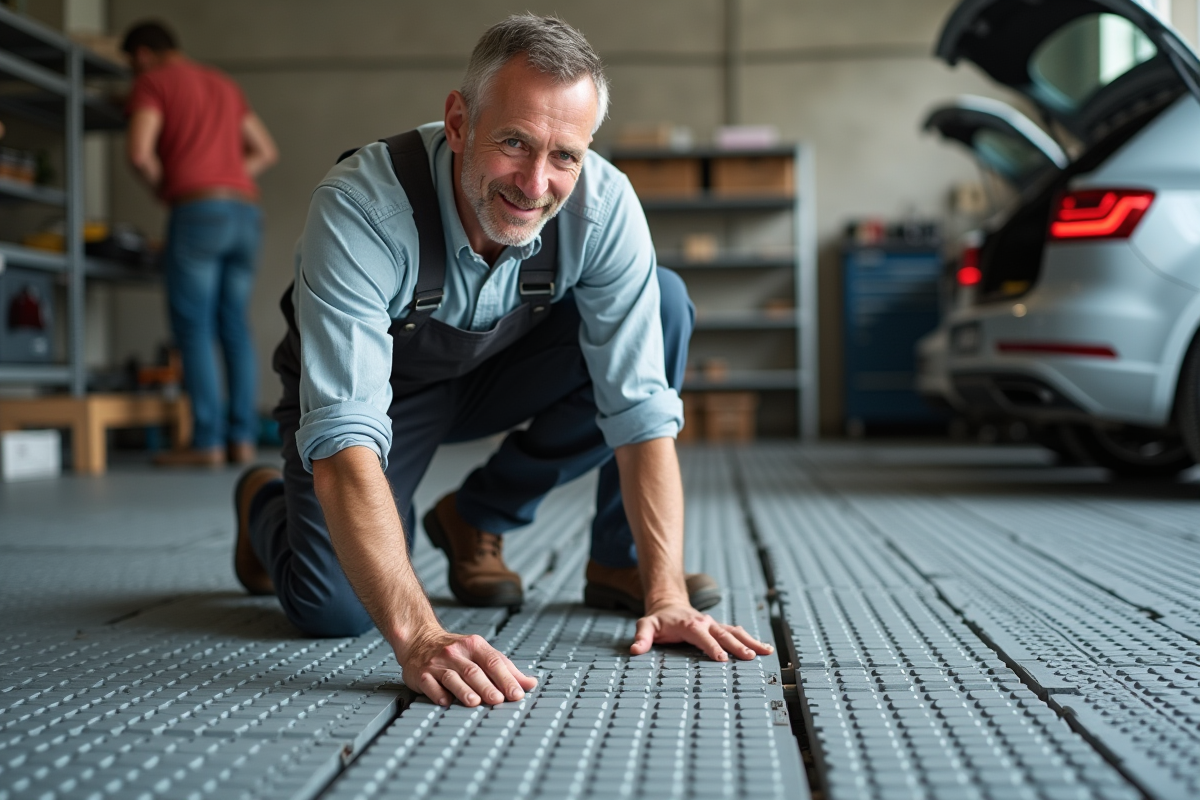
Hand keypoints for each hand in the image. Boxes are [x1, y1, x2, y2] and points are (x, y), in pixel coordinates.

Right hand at [399, 627, 537, 706]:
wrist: (419, 639)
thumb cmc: (456, 651)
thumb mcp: (481, 653)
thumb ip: (506, 669)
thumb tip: (530, 684)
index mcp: (474, 646)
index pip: (494, 662)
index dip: (506, 678)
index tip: (517, 694)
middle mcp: (456, 653)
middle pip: (474, 671)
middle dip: (488, 686)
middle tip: (499, 700)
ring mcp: (437, 663)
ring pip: (453, 677)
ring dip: (464, 691)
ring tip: (475, 702)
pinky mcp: (421, 674)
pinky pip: (430, 684)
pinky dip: (437, 693)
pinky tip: (445, 702)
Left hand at [631, 603, 774, 661]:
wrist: (669, 605)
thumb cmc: (658, 621)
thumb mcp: (646, 626)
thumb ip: (641, 637)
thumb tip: (635, 650)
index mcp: (689, 624)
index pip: (702, 637)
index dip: (711, 647)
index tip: (722, 659)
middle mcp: (705, 623)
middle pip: (723, 634)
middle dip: (737, 646)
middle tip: (749, 657)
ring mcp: (714, 625)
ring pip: (735, 632)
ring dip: (750, 641)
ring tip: (766, 651)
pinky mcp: (719, 628)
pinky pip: (737, 633)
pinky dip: (751, 640)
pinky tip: (765, 649)